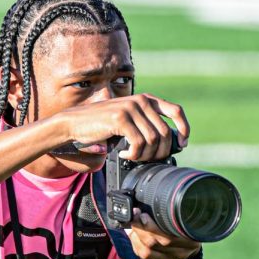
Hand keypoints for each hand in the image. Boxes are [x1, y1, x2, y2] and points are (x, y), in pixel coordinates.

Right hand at [58, 93, 188, 161]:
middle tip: (146, 159)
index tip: (182, 144)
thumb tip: (169, 144)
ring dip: (144, 155)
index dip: (184, 128)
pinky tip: (124, 154)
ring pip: (153, 140)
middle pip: (165, 132)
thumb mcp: (129, 120)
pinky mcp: (120, 117)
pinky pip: (138, 143)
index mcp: (146, 99)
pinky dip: (134, 154)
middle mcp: (141, 101)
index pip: (176, 111)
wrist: (74, 122)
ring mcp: (131, 107)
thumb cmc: (102, 125)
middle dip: (159, 152)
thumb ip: (146, 125)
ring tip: (132, 156)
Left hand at [127, 207, 200, 258]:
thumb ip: (175, 211)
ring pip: (147, 251)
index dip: (151, 227)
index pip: (168, 238)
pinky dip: (135, 243)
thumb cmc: (187, 224)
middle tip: (135, 215)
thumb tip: (152, 197)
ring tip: (133, 223)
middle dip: (140, 228)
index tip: (143, 214)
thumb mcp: (187, 217)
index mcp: (190, 240)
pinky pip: (143, 255)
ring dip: (136, 236)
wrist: (192, 244)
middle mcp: (181, 252)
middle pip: (155, 244)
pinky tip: (133, 234)